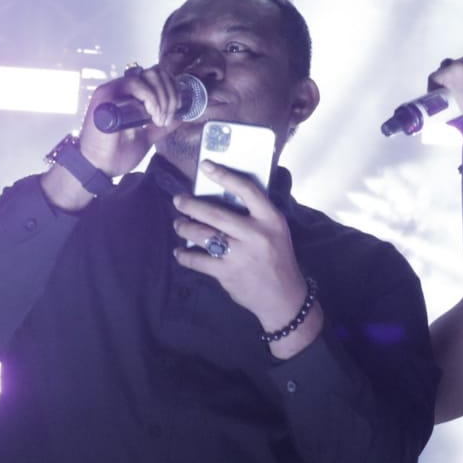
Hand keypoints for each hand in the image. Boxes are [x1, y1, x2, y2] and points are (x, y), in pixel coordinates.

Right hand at [76, 64, 183, 177]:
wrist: (99, 167)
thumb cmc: (116, 153)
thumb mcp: (146, 137)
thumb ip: (161, 126)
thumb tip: (179, 117)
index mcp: (130, 96)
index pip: (157, 76)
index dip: (172, 88)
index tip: (177, 108)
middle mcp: (121, 89)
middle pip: (156, 72)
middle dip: (171, 93)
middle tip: (169, 116)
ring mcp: (113, 90)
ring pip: (149, 75)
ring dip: (162, 97)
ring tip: (160, 119)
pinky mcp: (106, 94)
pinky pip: (136, 85)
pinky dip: (152, 99)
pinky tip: (153, 116)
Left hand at [171, 161, 321, 351]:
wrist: (283, 297)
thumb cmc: (278, 259)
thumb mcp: (277, 231)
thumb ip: (256, 216)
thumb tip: (222, 198)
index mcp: (271, 219)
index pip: (247, 190)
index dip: (224, 175)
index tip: (206, 165)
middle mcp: (256, 234)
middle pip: (216, 213)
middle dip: (192, 205)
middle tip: (178, 200)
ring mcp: (241, 254)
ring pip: (204, 235)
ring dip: (185, 228)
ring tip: (179, 224)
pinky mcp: (228, 273)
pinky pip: (199, 260)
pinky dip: (185, 256)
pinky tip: (180, 252)